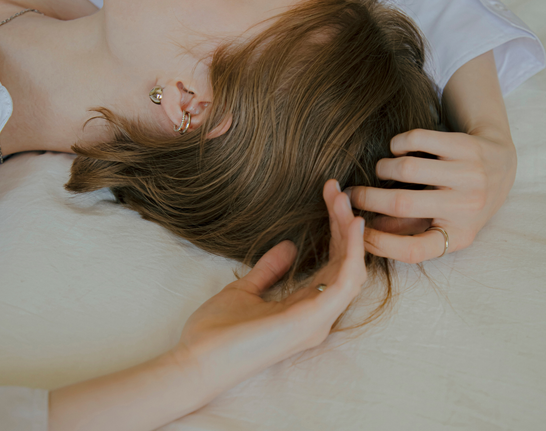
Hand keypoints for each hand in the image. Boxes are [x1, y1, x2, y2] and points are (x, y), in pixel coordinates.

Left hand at [171, 179, 365, 399]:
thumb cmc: (218, 331)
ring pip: (350, 269)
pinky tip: (350, 224)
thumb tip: (288, 246)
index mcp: (304, 308)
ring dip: (349, 231)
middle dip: (343, 224)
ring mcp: (317, 319)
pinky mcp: (311, 319)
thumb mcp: (246, 289)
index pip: (331, 264)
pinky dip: (352, 251)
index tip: (328, 198)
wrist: (196, 360)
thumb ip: (270, 269)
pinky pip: (344, 281)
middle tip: (338, 190)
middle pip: (344, 263)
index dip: (334, 231)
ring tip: (342, 198)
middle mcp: (318, 315)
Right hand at [348, 128, 516, 262]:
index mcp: (460, 234)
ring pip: (405, 168)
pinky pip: (415, 140)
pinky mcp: (465, 146)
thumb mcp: (444, 222)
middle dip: (366, 198)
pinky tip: (399, 149)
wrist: (502, 164)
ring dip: (383, 168)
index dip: (378, 244)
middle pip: (401, 204)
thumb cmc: (462, 199)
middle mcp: (468, 206)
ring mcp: (469, 174)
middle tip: (351, 194)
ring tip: (383, 170)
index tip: (355, 232)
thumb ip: (409, 230)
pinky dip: (397, 144)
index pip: (414, 249)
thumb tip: (365, 233)